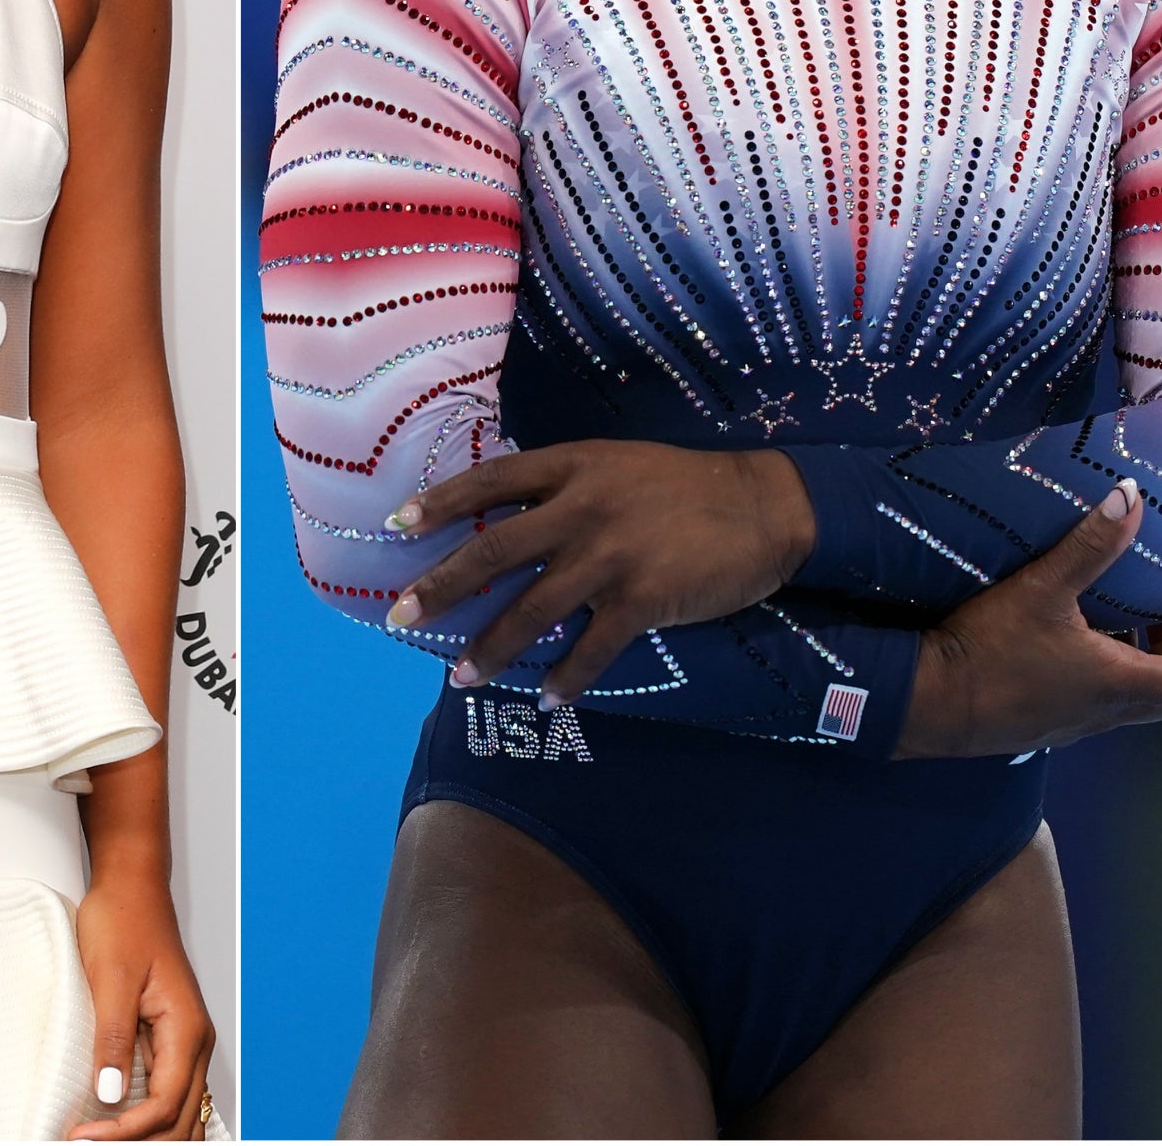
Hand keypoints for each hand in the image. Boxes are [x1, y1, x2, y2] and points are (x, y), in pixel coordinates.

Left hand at [67, 867, 214, 1140]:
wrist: (130, 886)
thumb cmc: (124, 919)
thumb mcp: (111, 977)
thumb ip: (114, 1037)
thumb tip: (111, 1095)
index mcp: (187, 1028)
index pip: (164, 1105)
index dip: (124, 1132)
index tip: (82, 1135)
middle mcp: (193, 1041)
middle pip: (178, 1120)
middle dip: (137, 1143)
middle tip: (86, 1144)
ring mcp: (182, 1041)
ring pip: (176, 1112)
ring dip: (143, 1135)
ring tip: (99, 1138)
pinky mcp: (166, 1038)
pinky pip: (164, 1093)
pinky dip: (144, 1117)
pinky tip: (113, 1120)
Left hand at [382, 439, 816, 705]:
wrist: (763, 504)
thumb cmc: (682, 484)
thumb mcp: (614, 463)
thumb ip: (563, 484)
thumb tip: (504, 513)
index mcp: (571, 466)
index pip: (490, 480)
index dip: (441, 502)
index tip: (398, 525)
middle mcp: (581, 508)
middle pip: (494, 550)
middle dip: (442, 587)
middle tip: (401, 617)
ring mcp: (610, 555)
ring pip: (533, 609)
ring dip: (491, 648)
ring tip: (460, 676)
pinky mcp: (643, 599)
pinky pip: (591, 648)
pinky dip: (566, 678)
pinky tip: (548, 699)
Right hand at [896, 479, 1161, 758]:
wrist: (932, 702)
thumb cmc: (990, 651)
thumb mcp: (1042, 589)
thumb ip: (1089, 546)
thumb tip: (1130, 500)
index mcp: (1117, 682)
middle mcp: (1103, 710)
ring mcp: (1072, 722)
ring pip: (1127, 701)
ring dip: (1136, 664)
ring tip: (1117, 623)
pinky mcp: (1042, 723)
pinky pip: (1090, 704)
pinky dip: (1099, 675)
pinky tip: (1064, 644)